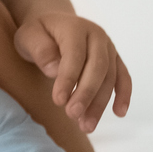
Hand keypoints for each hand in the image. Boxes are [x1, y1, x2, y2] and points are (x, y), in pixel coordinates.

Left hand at [13, 11, 131, 132]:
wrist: (53, 25)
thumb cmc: (38, 34)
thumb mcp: (28, 36)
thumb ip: (39, 50)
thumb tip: (54, 70)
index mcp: (75, 27)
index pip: (74, 55)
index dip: (68, 79)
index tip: (58, 101)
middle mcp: (97, 35)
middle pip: (98, 67)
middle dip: (86, 94)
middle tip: (73, 115)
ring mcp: (108, 47)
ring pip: (110, 77)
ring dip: (100, 103)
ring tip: (86, 126)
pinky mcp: (114, 59)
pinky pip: (123, 77)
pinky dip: (124, 95)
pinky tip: (118, 113)